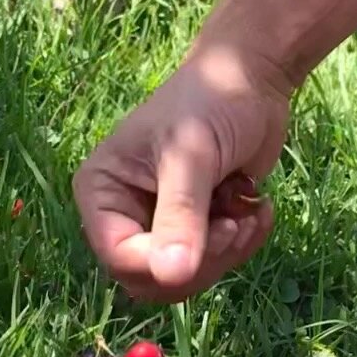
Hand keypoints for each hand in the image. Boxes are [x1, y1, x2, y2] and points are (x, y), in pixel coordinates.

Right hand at [73, 41, 289, 301]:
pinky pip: (210, 264)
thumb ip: (180, 215)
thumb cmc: (211, 102)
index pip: (119, 257)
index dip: (164, 261)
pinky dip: (240, 243)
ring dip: (225, 252)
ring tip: (248, 207)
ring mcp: (157, 223)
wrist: (252, 79)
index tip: (217, 230)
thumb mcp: (192, 157)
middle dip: (201, 259)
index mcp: (101, 190)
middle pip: (150, 278)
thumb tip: (171, 276)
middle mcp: (121, 213)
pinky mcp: (192, 228)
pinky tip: (255, 208)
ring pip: (183, 278)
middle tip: (234, 223)